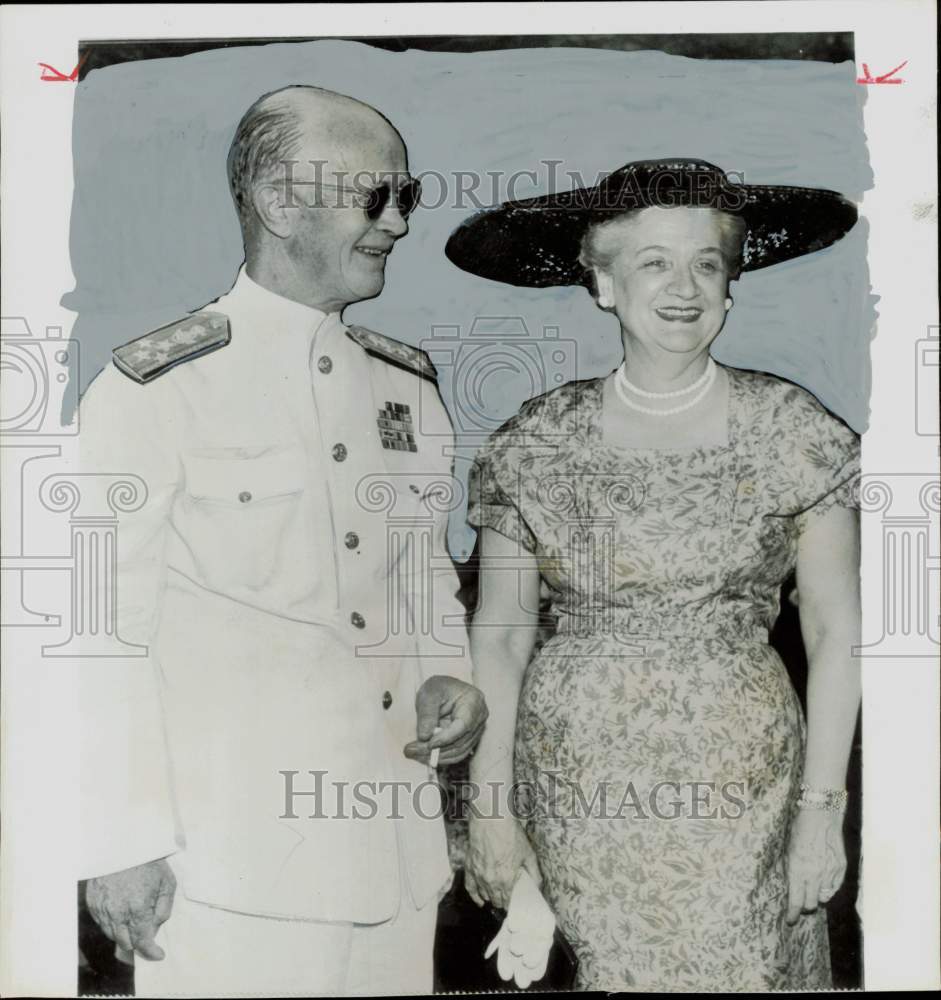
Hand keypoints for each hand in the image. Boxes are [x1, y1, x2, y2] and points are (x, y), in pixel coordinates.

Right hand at [85, 858, 175, 960]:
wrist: (122, 845)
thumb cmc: (148, 862)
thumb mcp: (166, 882)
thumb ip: (164, 908)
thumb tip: (156, 927)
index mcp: (138, 908)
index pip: (142, 941)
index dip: (151, 952)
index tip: (159, 954)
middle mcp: (117, 913)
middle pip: (126, 943)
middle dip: (138, 942)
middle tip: (147, 936)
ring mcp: (102, 910)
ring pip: (113, 935)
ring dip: (125, 934)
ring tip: (135, 921)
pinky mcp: (93, 905)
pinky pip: (103, 923)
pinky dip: (113, 924)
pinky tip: (122, 912)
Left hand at [403, 675, 487, 766]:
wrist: (444, 691)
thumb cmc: (439, 688)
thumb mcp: (429, 694)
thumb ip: (427, 714)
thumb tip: (425, 737)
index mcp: (473, 701)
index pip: (463, 725)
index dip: (446, 738)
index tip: (428, 744)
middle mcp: (479, 717)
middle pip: (460, 741)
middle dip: (435, 750)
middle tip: (411, 750)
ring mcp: (476, 730)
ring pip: (459, 751)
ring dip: (436, 756)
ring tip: (414, 753)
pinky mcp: (469, 739)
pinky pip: (457, 753)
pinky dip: (440, 757)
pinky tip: (423, 755)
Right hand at [465, 812, 540, 910]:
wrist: (491, 820)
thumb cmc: (510, 834)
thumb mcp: (528, 853)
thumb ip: (534, 872)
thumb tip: (538, 886)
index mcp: (506, 880)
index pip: (507, 901)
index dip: (510, 904)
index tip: (512, 904)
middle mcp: (490, 881)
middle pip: (495, 900)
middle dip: (501, 901)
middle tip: (505, 900)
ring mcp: (478, 875)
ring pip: (483, 895)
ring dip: (489, 898)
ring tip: (494, 900)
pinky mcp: (469, 867)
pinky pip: (470, 887)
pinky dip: (474, 895)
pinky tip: (478, 900)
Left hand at [785, 808, 846, 923]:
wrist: (821, 815)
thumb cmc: (800, 830)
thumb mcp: (788, 850)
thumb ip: (791, 871)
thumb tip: (792, 887)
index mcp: (797, 869)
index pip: (795, 900)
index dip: (792, 914)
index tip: (790, 920)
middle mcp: (814, 874)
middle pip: (810, 904)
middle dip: (804, 905)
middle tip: (801, 901)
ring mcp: (829, 873)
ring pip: (823, 897)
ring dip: (817, 896)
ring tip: (812, 887)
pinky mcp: (841, 869)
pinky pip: (834, 887)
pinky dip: (828, 887)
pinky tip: (823, 880)